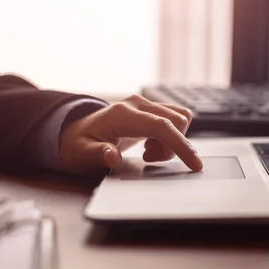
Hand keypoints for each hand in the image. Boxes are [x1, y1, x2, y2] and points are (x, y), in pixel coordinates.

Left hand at [58, 94, 202, 173]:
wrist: (74, 133)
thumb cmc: (78, 146)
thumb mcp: (82, 155)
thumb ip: (98, 155)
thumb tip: (112, 156)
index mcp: (123, 115)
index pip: (161, 126)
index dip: (181, 145)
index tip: (195, 164)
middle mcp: (136, 103)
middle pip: (176, 120)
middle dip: (173, 146)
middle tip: (149, 159)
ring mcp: (144, 103)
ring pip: (179, 118)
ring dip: (172, 140)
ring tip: (149, 153)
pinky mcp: (149, 108)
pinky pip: (173, 119)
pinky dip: (169, 136)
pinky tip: (150, 146)